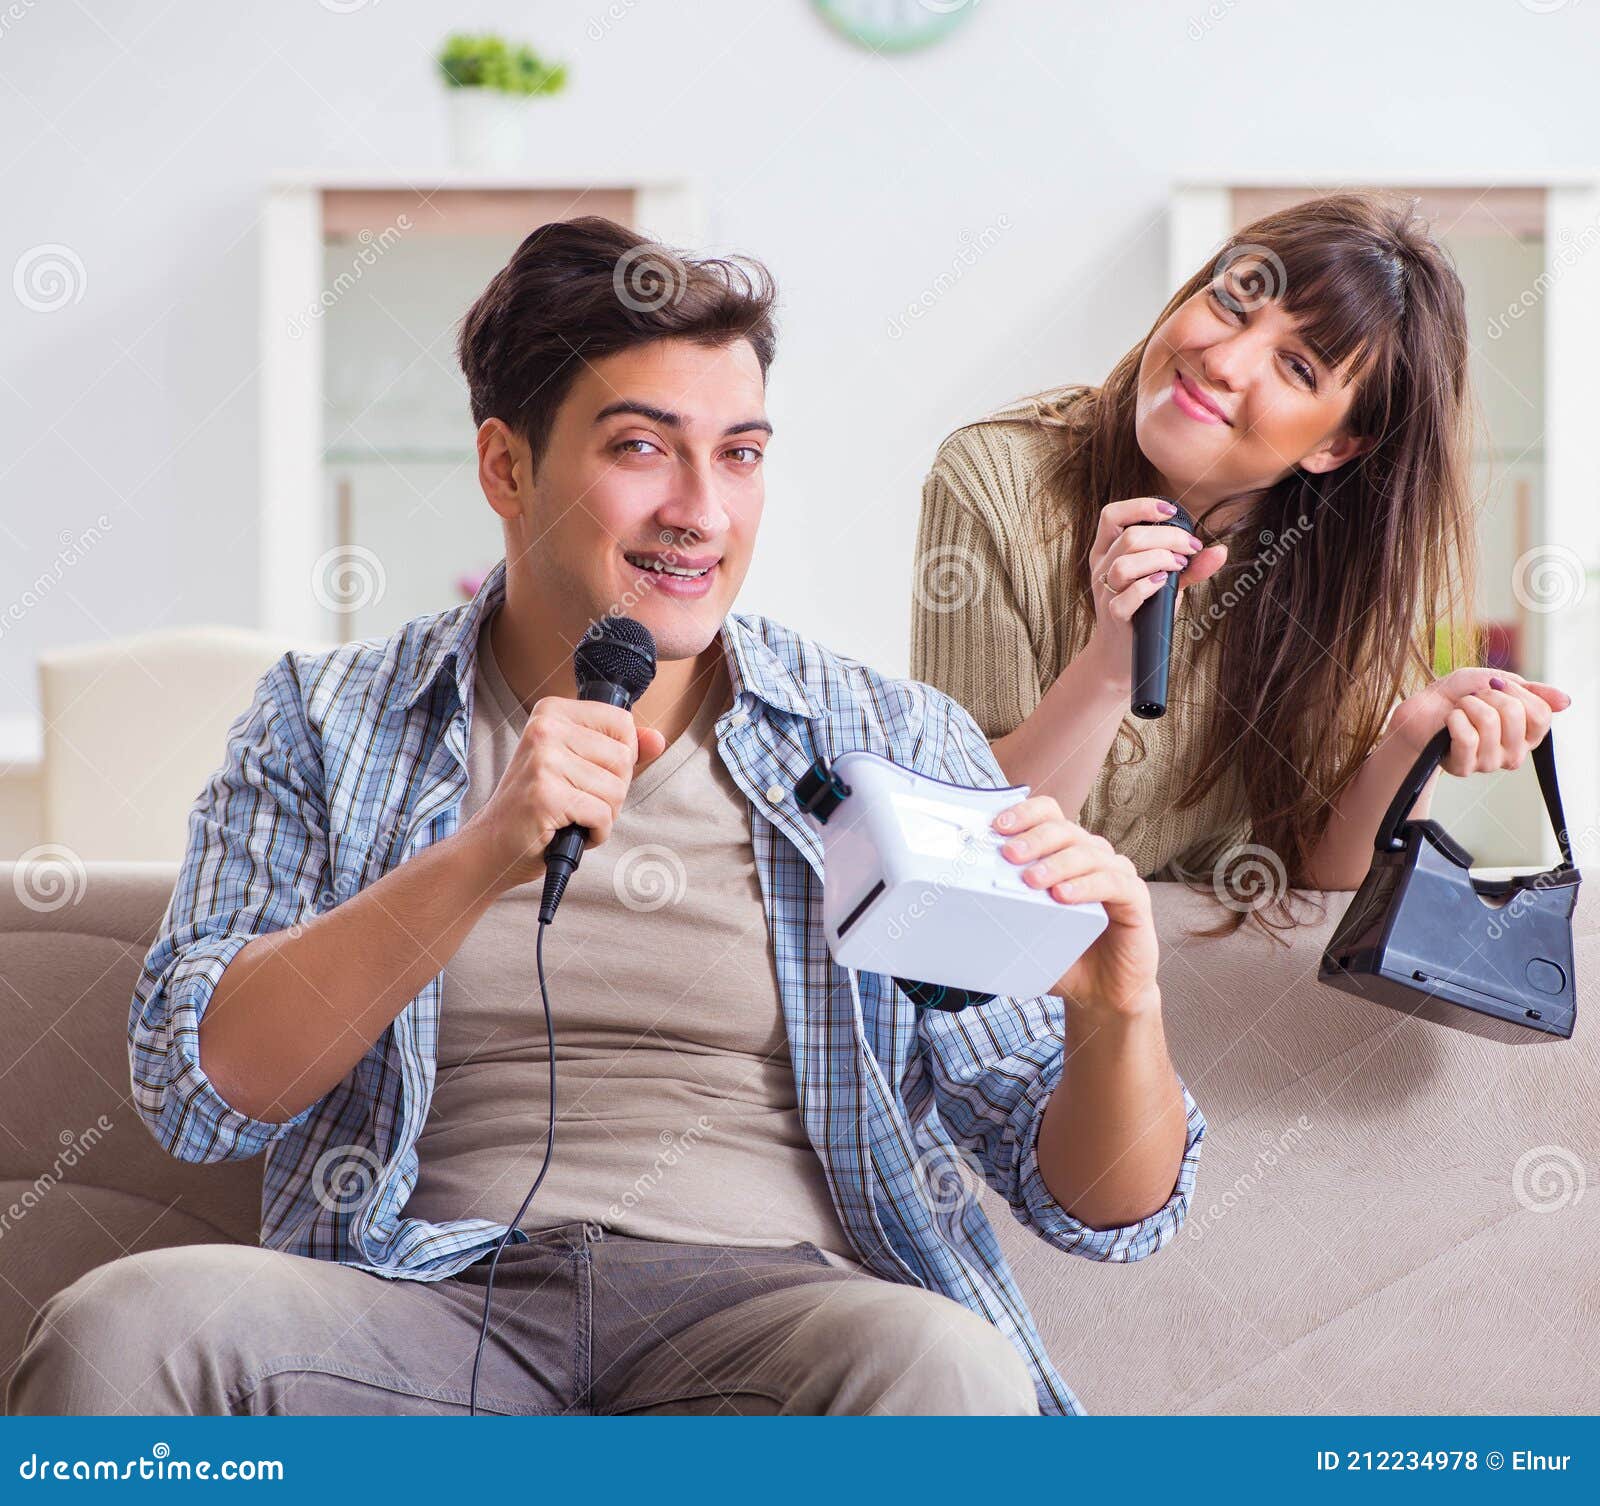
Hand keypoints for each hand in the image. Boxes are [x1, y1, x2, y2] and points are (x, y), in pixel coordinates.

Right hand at [462, 698, 667, 893]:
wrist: (492, 846)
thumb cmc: (539, 807)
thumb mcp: (580, 768)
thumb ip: (621, 750)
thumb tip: (658, 739)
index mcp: (553, 711)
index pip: (623, 723)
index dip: (621, 758)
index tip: (590, 773)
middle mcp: (545, 728)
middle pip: (623, 759)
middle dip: (612, 791)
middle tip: (577, 802)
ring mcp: (543, 760)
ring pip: (616, 790)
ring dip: (603, 815)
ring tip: (571, 817)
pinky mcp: (545, 795)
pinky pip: (602, 815)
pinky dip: (595, 834)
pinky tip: (569, 832)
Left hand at [993, 795, 1160, 1016]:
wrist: (1102, 994)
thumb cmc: (1063, 954)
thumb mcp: (1026, 928)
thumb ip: (1002, 910)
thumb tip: (954, 905)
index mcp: (1066, 853)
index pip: (1049, 815)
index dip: (1026, 814)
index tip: (998, 827)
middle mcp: (1093, 856)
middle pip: (1065, 829)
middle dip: (1034, 838)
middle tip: (1009, 855)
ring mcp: (1117, 875)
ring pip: (1088, 853)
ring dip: (1057, 863)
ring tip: (1031, 880)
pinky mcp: (1136, 900)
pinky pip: (1114, 883)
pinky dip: (1087, 886)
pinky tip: (1064, 895)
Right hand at [1083, 497, 1229, 689]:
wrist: (1122, 656)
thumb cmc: (1144, 612)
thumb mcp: (1166, 583)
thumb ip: (1191, 567)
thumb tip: (1220, 551)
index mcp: (1107, 552)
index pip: (1112, 515)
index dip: (1140, 506)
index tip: (1171, 511)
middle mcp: (1101, 569)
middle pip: (1129, 537)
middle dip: (1168, 537)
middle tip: (1191, 548)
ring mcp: (1104, 593)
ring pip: (1124, 564)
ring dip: (1160, 558)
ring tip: (1179, 566)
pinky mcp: (1114, 616)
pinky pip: (1126, 596)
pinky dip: (1148, 585)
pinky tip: (1165, 582)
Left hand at [1388, 667, 1569, 775]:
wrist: (1419, 711)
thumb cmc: (1457, 696)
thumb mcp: (1495, 682)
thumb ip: (1530, 690)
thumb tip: (1566, 701)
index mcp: (1527, 734)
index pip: (1541, 714)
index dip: (1517, 691)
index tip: (1496, 684)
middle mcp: (1514, 754)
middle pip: (1515, 714)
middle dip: (1488, 695)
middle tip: (1472, 698)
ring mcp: (1490, 763)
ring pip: (1489, 722)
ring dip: (1468, 705)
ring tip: (1459, 709)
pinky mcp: (1464, 768)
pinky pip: (1467, 737)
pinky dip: (1454, 718)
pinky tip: (1449, 720)